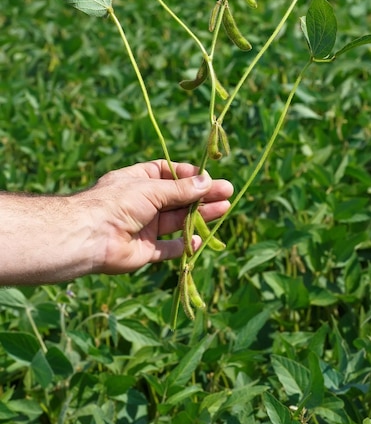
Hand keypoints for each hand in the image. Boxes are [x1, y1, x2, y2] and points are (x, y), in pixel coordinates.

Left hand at [84, 160, 233, 273]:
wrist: (91, 236)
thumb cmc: (118, 203)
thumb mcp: (152, 189)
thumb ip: (181, 189)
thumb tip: (207, 181)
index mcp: (138, 181)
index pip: (167, 173)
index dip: (188, 175)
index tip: (207, 177)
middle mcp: (141, 203)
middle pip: (177, 198)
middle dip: (202, 195)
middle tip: (227, 193)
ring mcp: (144, 227)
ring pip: (177, 221)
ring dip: (199, 216)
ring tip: (224, 209)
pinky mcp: (144, 251)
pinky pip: (168, 248)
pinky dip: (184, 245)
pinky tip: (199, 239)